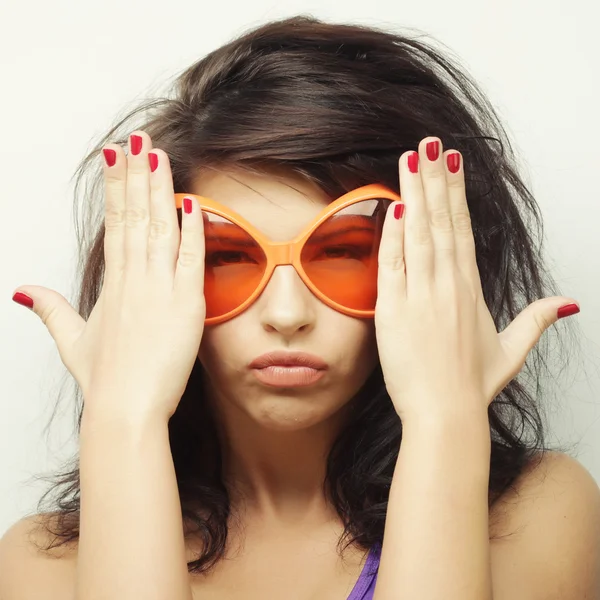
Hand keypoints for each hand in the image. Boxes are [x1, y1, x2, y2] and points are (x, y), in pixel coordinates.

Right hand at [12, 130, 205, 421]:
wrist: (125, 408)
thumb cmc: (104, 378)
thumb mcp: (71, 339)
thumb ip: (49, 309)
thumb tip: (20, 289)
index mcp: (112, 283)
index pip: (114, 223)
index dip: (116, 187)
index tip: (116, 157)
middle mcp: (134, 278)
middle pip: (134, 214)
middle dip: (136, 173)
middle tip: (137, 137)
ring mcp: (159, 288)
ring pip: (158, 227)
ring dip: (159, 188)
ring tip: (157, 153)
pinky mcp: (185, 304)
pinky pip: (190, 258)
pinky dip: (193, 230)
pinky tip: (192, 202)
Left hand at [375, 136, 579, 420]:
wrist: (445, 414)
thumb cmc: (472, 385)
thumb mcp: (512, 351)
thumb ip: (536, 320)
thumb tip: (569, 302)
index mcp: (470, 289)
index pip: (462, 229)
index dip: (456, 194)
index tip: (452, 164)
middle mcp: (448, 285)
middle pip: (441, 222)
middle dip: (434, 179)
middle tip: (428, 144)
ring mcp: (421, 296)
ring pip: (419, 234)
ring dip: (415, 194)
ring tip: (411, 160)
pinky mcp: (394, 311)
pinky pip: (393, 264)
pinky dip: (393, 235)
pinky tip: (394, 206)